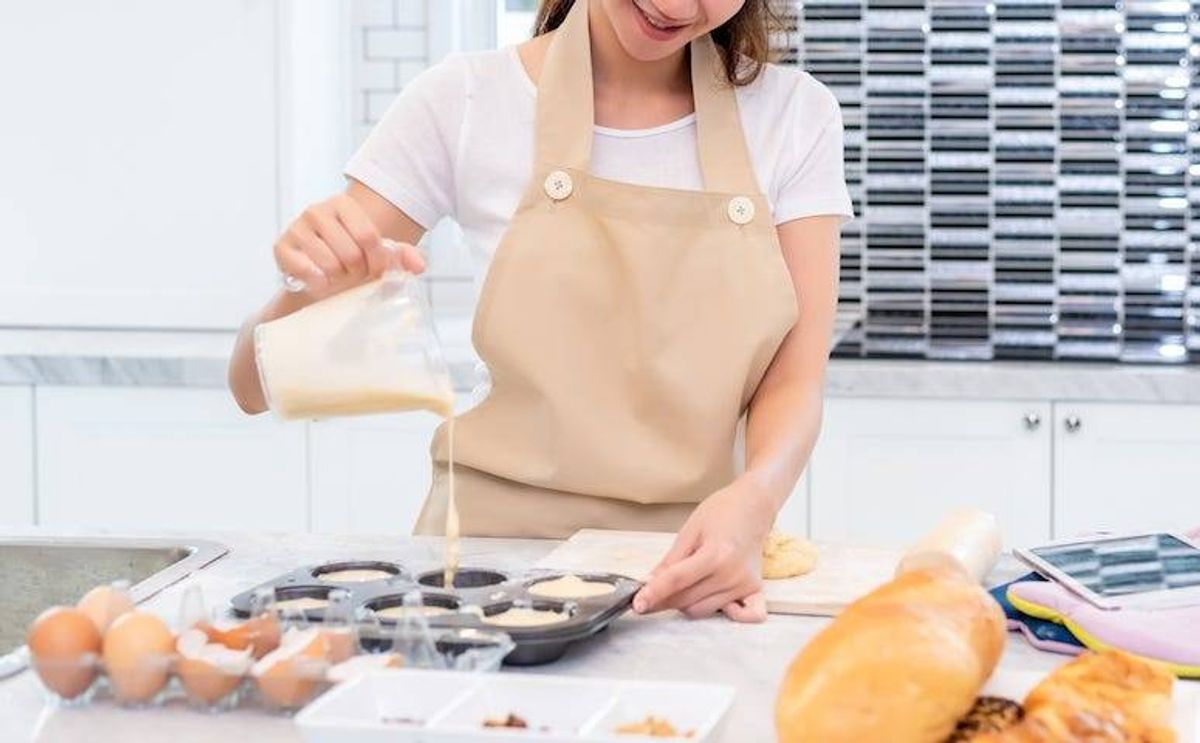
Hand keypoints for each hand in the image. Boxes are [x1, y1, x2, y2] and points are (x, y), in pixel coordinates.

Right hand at [273, 193, 425, 299]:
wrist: (319, 280)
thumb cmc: (352, 263)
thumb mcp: (379, 257)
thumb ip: (402, 256)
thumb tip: (420, 265)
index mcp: (343, 203)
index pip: (369, 237)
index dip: (378, 262)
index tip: (378, 271)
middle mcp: (317, 210)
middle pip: (351, 253)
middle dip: (358, 272)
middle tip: (354, 274)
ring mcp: (297, 227)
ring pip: (330, 264)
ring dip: (339, 280)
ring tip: (338, 277)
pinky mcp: (281, 247)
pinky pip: (305, 270)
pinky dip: (318, 283)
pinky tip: (321, 284)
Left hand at [633, 476, 775, 621]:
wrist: (754, 506)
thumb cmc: (722, 512)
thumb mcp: (689, 531)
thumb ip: (670, 561)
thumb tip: (649, 584)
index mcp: (715, 554)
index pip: (676, 581)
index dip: (653, 593)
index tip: (637, 603)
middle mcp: (732, 574)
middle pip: (687, 600)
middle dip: (664, 599)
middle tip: (652, 592)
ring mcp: (745, 584)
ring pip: (702, 610)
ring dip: (685, 603)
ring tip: (684, 584)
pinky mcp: (754, 590)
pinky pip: (741, 616)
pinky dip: (725, 614)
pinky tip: (712, 600)